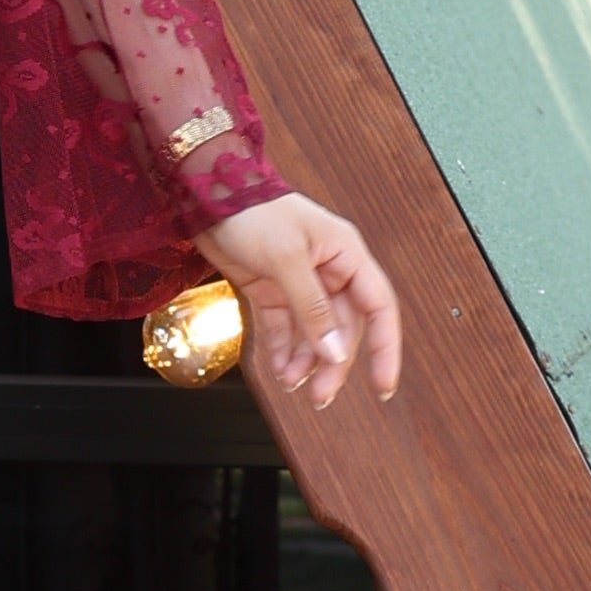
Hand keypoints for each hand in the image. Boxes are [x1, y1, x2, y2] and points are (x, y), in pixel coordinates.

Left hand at [201, 191, 400, 409]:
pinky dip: (282, 349)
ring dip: (305, 361)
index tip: (383, 386)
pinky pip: (284, 327)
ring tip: (292, 383)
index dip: (385, 348)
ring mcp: (298, 281)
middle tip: (321, 396)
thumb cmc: (252, 211)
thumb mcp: (287, 259)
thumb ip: (312, 308)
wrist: (205, 194)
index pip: (378, 308)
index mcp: (346, 255)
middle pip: (342, 328)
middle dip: (332, 364)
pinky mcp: (270, 288)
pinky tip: (280, 369)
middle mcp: (328, 270)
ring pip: (312, 333)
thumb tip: (335, 352)